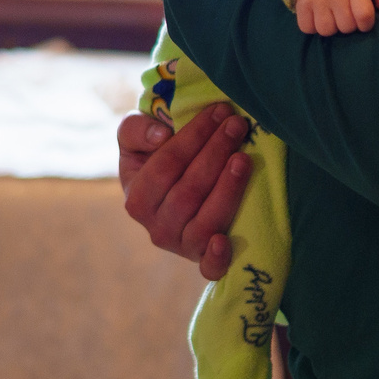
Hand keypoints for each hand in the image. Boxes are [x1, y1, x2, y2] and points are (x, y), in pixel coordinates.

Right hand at [118, 104, 252, 280]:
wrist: (170, 191)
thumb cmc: (153, 159)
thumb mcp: (135, 139)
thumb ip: (136, 130)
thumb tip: (161, 136)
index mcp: (137, 198)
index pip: (167, 164)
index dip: (194, 136)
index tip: (219, 111)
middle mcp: (156, 228)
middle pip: (189, 190)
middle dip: (216, 153)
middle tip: (238, 125)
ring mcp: (180, 246)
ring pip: (204, 221)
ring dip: (227, 189)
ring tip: (244, 158)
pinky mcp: (202, 260)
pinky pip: (208, 267)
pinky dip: (216, 258)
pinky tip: (224, 240)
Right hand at [295, 0, 378, 34]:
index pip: (364, 17)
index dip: (366, 24)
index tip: (363, 20)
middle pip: (346, 27)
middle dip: (349, 25)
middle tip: (346, 15)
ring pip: (327, 31)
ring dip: (331, 28)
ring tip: (332, 17)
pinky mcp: (301, 4)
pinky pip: (308, 28)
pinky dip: (313, 27)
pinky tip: (318, 17)